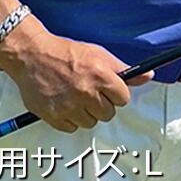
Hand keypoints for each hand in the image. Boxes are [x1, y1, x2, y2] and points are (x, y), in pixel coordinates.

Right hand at [0, 21, 153, 132]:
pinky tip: (64, 103)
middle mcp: (86, 92)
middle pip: (108, 113)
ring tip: (75, 96)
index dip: (116, 93)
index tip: (108, 88)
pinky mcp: (54, 117)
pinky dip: (70, 119)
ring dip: (86, 112)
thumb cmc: (66, 52)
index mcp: (100, 75)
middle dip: (101, 103)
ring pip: (91, 123)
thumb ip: (122, 68)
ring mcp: (69, 106)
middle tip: (89, 91)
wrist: (32, 55)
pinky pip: (72, 128)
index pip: (123, 98)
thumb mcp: (97, 53)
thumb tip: (148, 75)